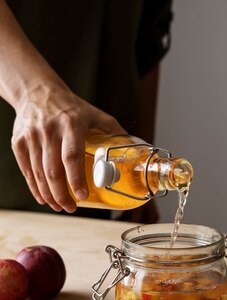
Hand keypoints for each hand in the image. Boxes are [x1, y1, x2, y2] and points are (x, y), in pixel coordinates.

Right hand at [11, 82, 125, 211]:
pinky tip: (44, 197)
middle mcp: (49, 130)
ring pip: (38, 173)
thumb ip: (114, 131)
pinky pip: (26, 170)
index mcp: (71, 124)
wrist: (38, 92)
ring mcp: (31, 136)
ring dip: (49, 194)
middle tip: (71, 208)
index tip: (82, 196)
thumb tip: (135, 150)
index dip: (76, 179)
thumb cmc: (71, 107)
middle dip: (62, 194)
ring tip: (60, 206)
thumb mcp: (95, 114)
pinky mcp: (18, 142)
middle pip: (53, 170)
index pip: (72, 156)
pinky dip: (34, 187)